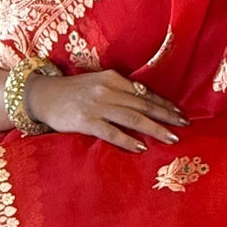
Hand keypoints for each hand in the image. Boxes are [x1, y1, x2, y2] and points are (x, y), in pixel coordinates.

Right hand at [23, 69, 188, 152]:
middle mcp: (107, 90)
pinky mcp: (86, 121)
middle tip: (184, 125)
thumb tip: (145, 104)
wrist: (43, 95)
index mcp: (112, 78)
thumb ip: (119, 92)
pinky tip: (142, 147)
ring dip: (155, 128)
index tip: (179, 113)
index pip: (144, 93)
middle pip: (143, 104)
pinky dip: (128, 140)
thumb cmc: (73, 92)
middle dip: (166, 116)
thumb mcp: (98, 84)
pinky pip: (112, 132)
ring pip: (133, 118)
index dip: (164, 103)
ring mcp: (97, 106)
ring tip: (171, 138)